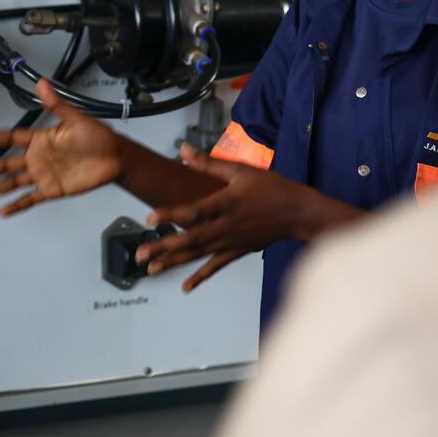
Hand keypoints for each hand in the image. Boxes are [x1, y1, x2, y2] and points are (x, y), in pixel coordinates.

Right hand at [0, 79, 124, 215]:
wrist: (115, 158)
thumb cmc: (98, 136)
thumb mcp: (76, 118)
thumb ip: (56, 103)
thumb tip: (41, 82)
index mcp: (39, 140)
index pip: (9, 139)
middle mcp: (37, 158)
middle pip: (4, 166)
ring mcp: (43, 175)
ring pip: (12, 183)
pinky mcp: (52, 190)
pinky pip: (31, 198)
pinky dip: (17, 204)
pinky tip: (3, 211)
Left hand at [137, 146, 346, 292]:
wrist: (298, 212)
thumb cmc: (270, 187)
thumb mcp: (240, 170)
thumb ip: (208, 163)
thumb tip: (182, 149)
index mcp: (226, 203)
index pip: (194, 211)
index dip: (171, 215)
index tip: (150, 219)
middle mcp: (226, 226)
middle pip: (190, 239)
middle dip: (163, 248)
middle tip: (139, 255)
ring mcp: (231, 242)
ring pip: (198, 255)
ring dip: (173, 262)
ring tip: (150, 269)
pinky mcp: (237, 252)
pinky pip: (216, 266)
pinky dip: (200, 277)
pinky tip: (185, 287)